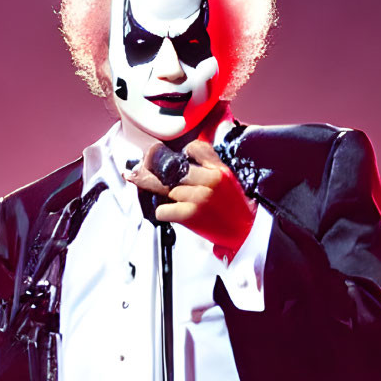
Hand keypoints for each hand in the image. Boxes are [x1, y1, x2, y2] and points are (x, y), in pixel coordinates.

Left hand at [121, 138, 254, 256]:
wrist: (243, 232)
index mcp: (219, 169)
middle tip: (137, 168)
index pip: (194, 148)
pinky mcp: (190, 214)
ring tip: (153, 189)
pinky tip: (170, 212)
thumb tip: (184, 154)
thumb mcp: (227, 179)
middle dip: (153, 168)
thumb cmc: (233, 207)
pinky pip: (163, 209)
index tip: (167, 155)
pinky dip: (163, 212)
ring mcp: (198, 197)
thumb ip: (207, 164)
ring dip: (158, 192)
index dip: (181, 152)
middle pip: (172, 168)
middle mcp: (210, 180)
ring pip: (164, 188)